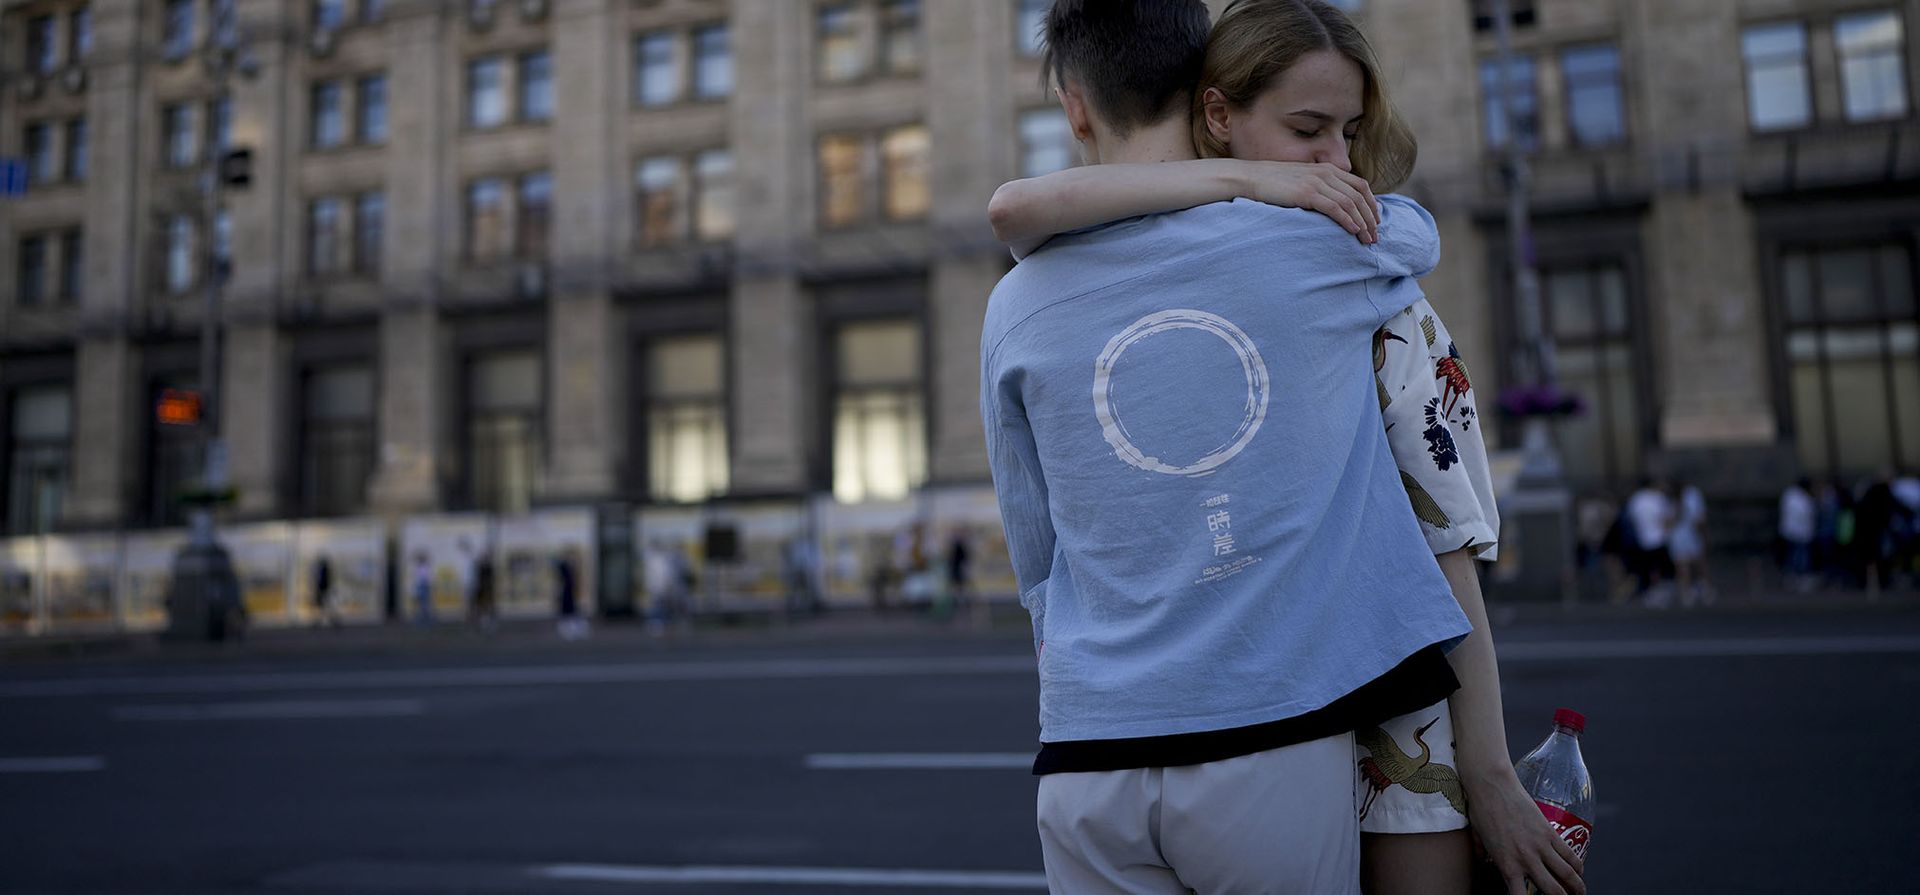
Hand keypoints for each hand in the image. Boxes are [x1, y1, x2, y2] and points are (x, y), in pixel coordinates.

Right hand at [1236, 161, 1379, 243]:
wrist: (1250, 178)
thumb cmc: (1273, 183)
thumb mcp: (1302, 180)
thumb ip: (1319, 187)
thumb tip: (1331, 204)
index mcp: (1327, 169)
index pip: (1360, 186)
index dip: (1372, 204)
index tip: (1375, 221)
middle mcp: (1326, 173)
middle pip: (1359, 196)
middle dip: (1371, 218)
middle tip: (1375, 236)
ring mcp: (1317, 182)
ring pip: (1350, 203)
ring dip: (1362, 223)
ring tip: (1367, 239)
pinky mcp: (1307, 193)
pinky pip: (1335, 208)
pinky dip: (1347, 220)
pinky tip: (1353, 231)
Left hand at [1466, 770, 1585, 894]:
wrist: (1492, 786)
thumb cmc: (1481, 810)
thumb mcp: (1478, 838)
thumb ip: (1483, 853)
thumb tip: (1483, 859)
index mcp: (1506, 865)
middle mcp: (1526, 859)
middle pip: (1553, 891)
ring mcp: (1540, 845)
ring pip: (1567, 874)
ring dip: (1577, 887)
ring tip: (1579, 892)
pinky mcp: (1549, 832)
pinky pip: (1569, 854)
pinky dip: (1578, 866)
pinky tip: (1579, 871)